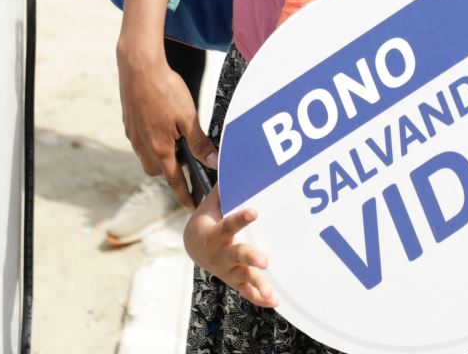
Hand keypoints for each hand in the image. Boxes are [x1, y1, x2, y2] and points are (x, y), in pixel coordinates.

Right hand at [117, 42, 216, 207]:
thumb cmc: (165, 89)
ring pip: (148, 158)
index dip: (183, 195)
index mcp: (160, 148)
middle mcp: (143, 146)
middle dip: (171, 172)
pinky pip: (141, 143)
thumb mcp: (188, 116)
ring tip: (175, 141)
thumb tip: (213, 161)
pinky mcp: (129, 125)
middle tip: (186, 161)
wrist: (138, 68)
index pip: (173, 181)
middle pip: (158, 171)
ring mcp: (134, 136)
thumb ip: (199, 142)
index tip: (190, 207)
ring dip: (161, 157)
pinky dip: (152, 143)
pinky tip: (162, 127)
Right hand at [185, 188, 278, 307]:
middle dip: (251, 258)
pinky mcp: (235, 280)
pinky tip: (274, 302)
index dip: (241, 219)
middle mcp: (221, 254)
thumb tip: (232, 165)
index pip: (229, 224)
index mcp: (215, 233)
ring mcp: (228, 269)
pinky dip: (260, 298)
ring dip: (258, 284)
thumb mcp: (210, 205)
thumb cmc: (208, 220)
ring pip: (244, 278)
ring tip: (271, 291)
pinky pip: (247, 292)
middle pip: (237, 255)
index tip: (255, 211)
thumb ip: (223, 191)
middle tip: (265, 260)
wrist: (194, 246)